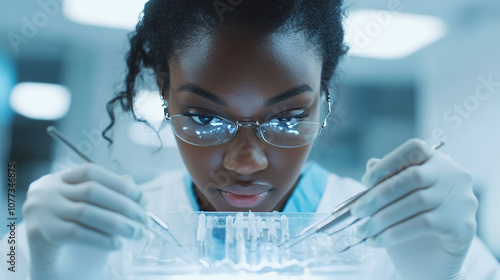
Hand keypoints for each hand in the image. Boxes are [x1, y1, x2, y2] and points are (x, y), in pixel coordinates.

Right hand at [22, 163, 148, 279]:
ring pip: (86, 212)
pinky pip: (77, 233)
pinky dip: (102, 238)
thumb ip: (108, 195)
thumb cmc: (74, 233)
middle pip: (92, 191)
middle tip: (144, 219)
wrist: (49, 264)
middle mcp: (46, 190)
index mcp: (58, 178)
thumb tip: (134, 187)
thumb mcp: (92, 210)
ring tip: (137, 233)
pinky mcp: (39, 232)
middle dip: (124, 205)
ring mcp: (40, 210)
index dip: (119, 184)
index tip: (143, 198)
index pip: (92, 172)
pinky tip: (118, 244)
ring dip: (118, 223)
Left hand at [351, 139, 476, 279]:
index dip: (388, 162)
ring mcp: (462, 199)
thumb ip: (388, 179)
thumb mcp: (396, 199)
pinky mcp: (462, 224)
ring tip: (362, 230)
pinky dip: (394, 233)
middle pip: (412, 177)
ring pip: (416, 202)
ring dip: (382, 218)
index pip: (415, 148)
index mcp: (438, 161)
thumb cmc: (410, 222)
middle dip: (378, 195)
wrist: (432, 261)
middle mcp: (454, 176)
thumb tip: (371, 165)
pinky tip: (376, 241)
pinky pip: (423, 224)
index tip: (366, 182)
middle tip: (356, 211)